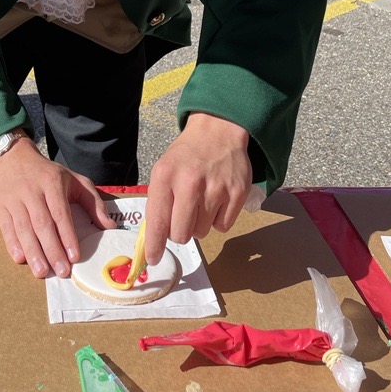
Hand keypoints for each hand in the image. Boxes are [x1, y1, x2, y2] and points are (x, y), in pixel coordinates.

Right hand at [0, 137, 115, 277]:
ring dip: (33, 252)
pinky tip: (20, 259)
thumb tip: (108, 225)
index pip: (60, 213)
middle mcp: (32, 191)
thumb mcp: (74, 180)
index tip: (74, 256)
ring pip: (23, 228)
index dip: (67, 236)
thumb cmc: (47, 174)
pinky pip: (6, 228)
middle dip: (52, 250)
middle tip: (61, 271)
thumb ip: (93, 202)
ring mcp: (13, 199)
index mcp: (52, 184)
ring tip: (41, 271)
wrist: (12, 158)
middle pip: (42, 224)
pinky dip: (12, 244)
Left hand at [145, 112, 252, 263]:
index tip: (153, 259)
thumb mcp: (163, 171)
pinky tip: (216, 200)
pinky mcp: (237, 193)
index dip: (155, 246)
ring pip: (202, 232)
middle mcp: (190, 183)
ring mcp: (216, 188)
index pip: (158, 222)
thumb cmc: (186, 156)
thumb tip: (155, 239)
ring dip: (199, 224)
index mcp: (165, 176)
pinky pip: (222, 227)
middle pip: (181, 234)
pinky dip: (218, 219)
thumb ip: (158, 202)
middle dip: (179, 231)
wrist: (217, 131)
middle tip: (183, 214)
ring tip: (200, 201)